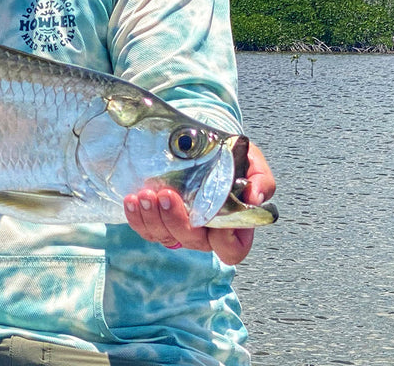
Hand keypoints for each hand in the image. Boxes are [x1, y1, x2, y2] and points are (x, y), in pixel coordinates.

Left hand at [124, 141, 275, 264]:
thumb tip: (256, 197)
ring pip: (165, 236)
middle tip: (167, 195)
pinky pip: (145, 228)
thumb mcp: (250, 160)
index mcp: (233, 224)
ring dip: (153, 218)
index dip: (227, 242)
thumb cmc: (228, 156)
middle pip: (193, 241)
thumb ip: (260, 179)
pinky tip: (133, 200)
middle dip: (177, 221)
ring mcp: (179, 228)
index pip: (233, 249)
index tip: (218, 223)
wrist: (199, 143)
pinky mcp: (157, 220)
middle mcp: (205, 231)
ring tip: (145, 194)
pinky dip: (137, 217)